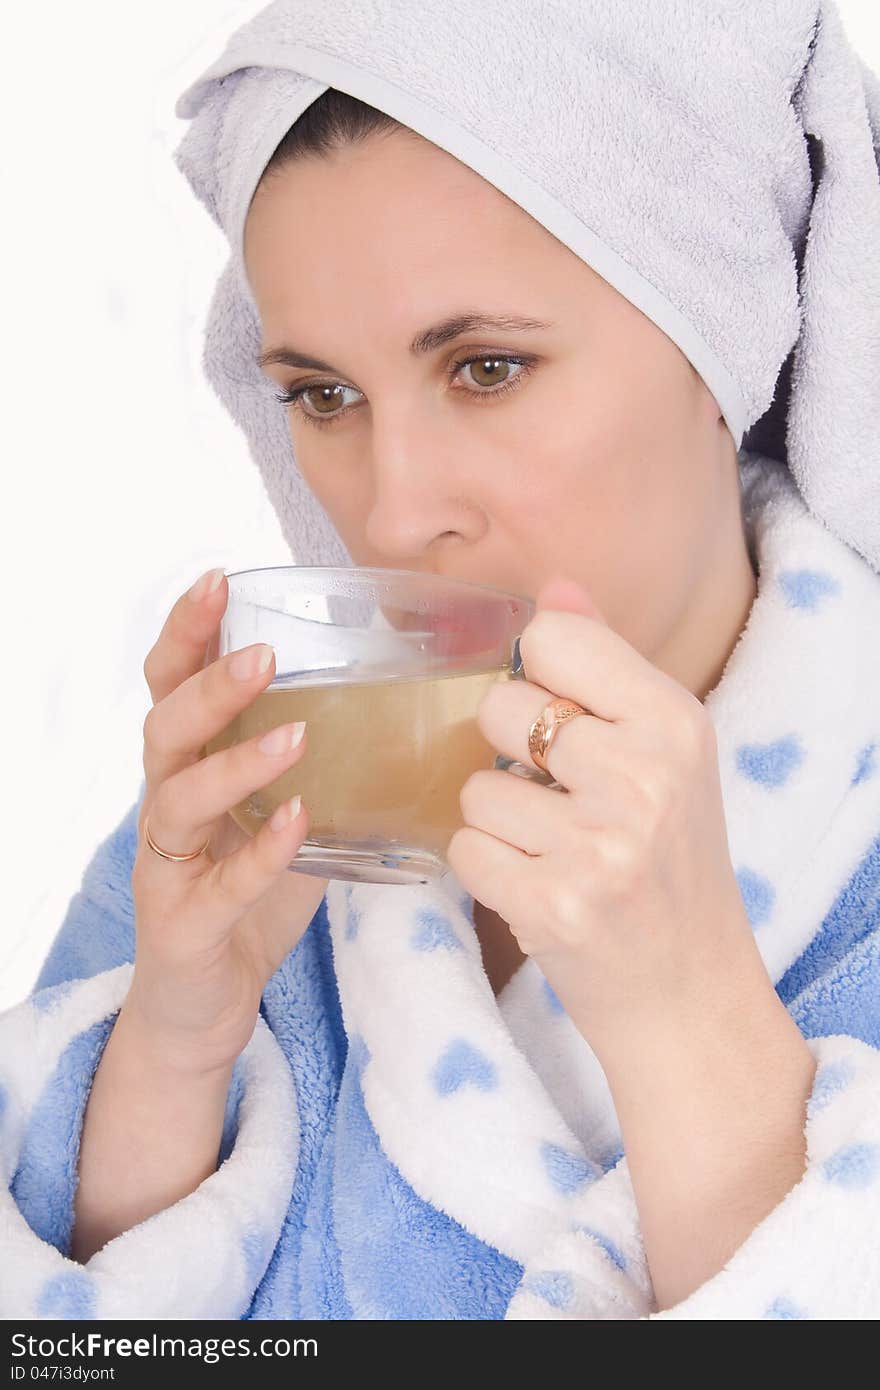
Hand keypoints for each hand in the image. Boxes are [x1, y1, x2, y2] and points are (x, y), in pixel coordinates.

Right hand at [127, 569, 328, 1075]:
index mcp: (188, 767)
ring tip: (296, 735)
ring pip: (181, 797)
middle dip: (211, 683)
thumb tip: (410, 710)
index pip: (172, 684)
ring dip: (237, 760)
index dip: (188, 632)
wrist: (208, 1002)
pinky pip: (219, 882)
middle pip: (166, 726)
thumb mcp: (284, 815)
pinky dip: (261, 851)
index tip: (220, 580)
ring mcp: (169, 864)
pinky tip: (298, 823)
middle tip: (265, 653)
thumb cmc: (249, 895)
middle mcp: (166, 804)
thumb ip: (322, 767)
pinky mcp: (185, 922)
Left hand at [446, 575, 765, 1054]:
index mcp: (674, 723)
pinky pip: (464, 849)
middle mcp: (642, 775)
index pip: (553, 638)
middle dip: (514, 757)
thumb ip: (605, 666)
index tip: (560, 719)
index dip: (537, 677)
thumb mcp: (664, 754)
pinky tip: (538, 887)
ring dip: (499, 822)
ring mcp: (598, 844)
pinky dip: (487, 871)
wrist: (689, 992)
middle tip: (565, 802)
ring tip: (555, 852)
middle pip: (501, 708)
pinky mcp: (552, 904)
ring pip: (475, 788)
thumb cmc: (670, 864)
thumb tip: (554, 586)